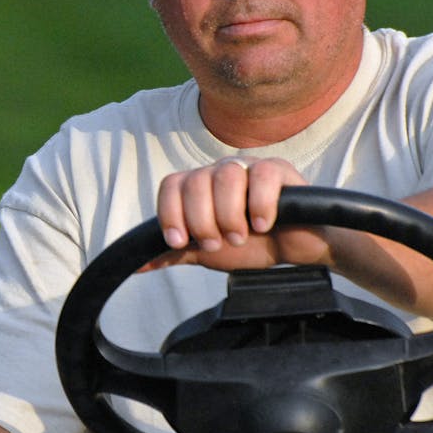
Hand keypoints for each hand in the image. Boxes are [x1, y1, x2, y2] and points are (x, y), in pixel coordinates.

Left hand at [144, 158, 328, 272]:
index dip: (170, 213)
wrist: (295, 250)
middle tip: (218, 243)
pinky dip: (259, 204)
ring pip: (226, 176)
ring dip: (229, 214)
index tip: (180, 241)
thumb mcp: (207, 252)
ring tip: (242, 235)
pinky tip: (263, 224)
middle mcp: (220, 172)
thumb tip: (137, 265)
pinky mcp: (280, 170)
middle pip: (196, 181)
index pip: (171, 185)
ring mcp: (250, 168)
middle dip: (202, 220)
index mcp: (200, 187)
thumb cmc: (252, 245)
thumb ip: (176, 253)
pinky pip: (262, 175)